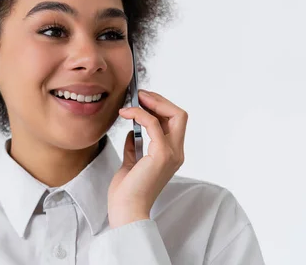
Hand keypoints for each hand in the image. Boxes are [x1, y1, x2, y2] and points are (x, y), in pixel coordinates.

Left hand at [107, 89, 187, 227]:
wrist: (126, 210)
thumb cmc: (127, 191)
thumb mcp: (131, 162)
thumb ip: (135, 146)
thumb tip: (132, 131)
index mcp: (171, 154)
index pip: (174, 122)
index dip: (159, 107)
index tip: (141, 101)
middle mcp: (176, 153)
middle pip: (179, 115)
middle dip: (159, 100)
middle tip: (139, 95)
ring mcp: (171, 154)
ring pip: (174, 115)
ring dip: (151, 103)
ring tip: (132, 101)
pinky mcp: (161, 154)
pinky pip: (154, 124)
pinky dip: (140, 114)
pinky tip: (126, 113)